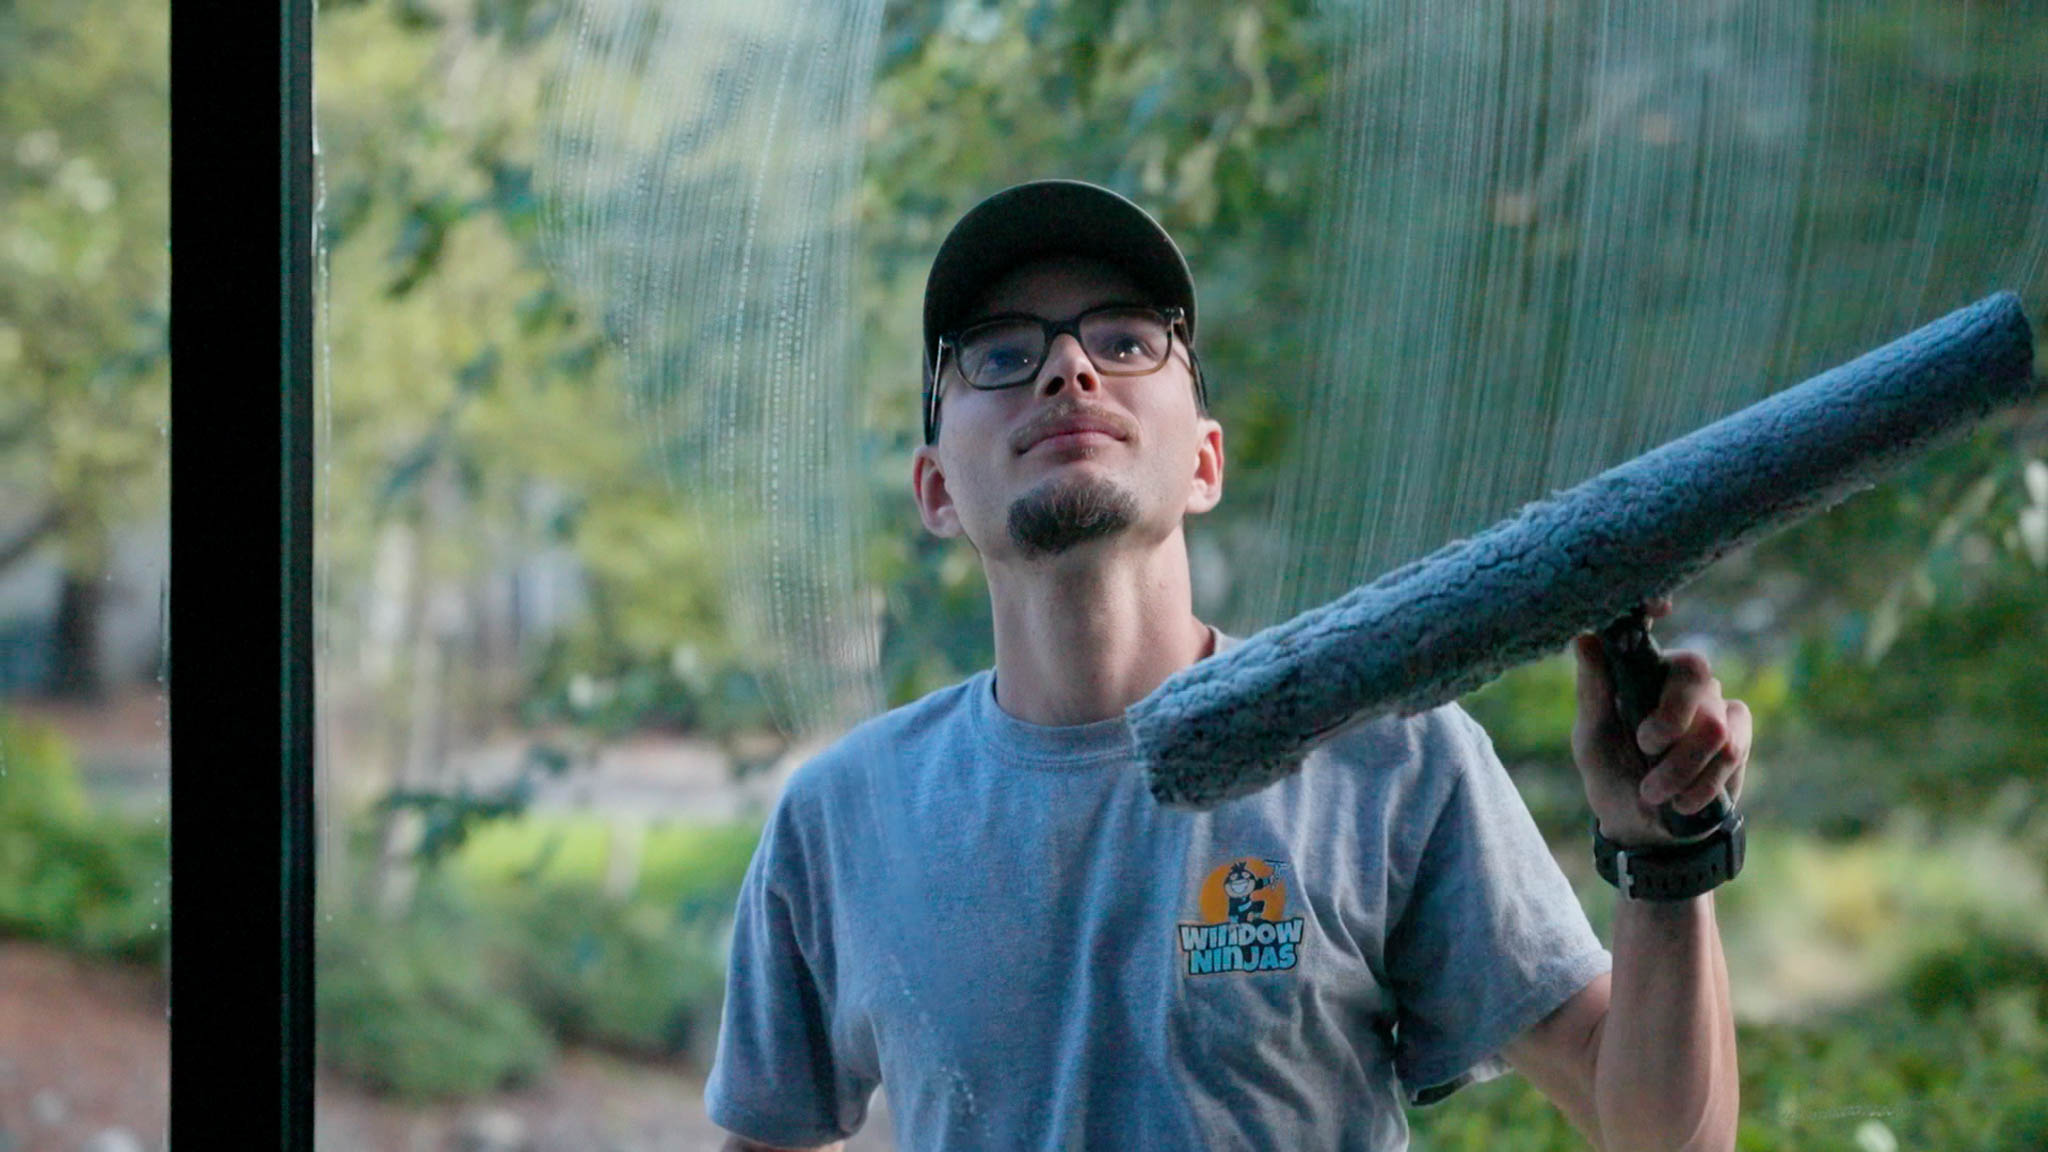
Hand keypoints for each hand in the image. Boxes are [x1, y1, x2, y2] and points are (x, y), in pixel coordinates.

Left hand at [1570, 599, 1751, 846]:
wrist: (1648, 829)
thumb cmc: (1611, 776)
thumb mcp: (1592, 738)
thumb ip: (1595, 690)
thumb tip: (1584, 637)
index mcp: (1639, 670)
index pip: (1649, 626)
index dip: (1655, 607)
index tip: (1661, 606)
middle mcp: (1678, 679)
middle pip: (1695, 671)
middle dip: (1671, 722)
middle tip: (1646, 748)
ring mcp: (1713, 703)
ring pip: (1713, 722)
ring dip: (1681, 767)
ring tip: (1655, 792)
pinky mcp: (1738, 733)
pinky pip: (1734, 746)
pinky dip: (1706, 779)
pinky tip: (1685, 800)